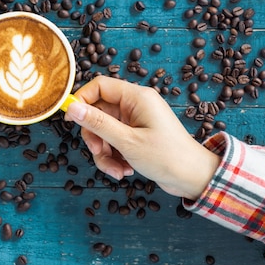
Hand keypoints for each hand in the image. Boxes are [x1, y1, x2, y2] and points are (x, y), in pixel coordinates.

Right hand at [64, 76, 219, 199]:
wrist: (194, 178)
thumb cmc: (168, 157)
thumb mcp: (127, 141)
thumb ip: (98, 123)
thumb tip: (73, 108)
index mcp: (136, 97)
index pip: (100, 86)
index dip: (81, 99)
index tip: (70, 118)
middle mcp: (135, 105)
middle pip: (98, 112)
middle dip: (94, 136)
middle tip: (97, 152)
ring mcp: (136, 121)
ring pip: (104, 131)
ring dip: (103, 152)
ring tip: (116, 169)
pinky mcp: (136, 136)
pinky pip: (113, 142)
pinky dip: (113, 157)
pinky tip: (123, 170)